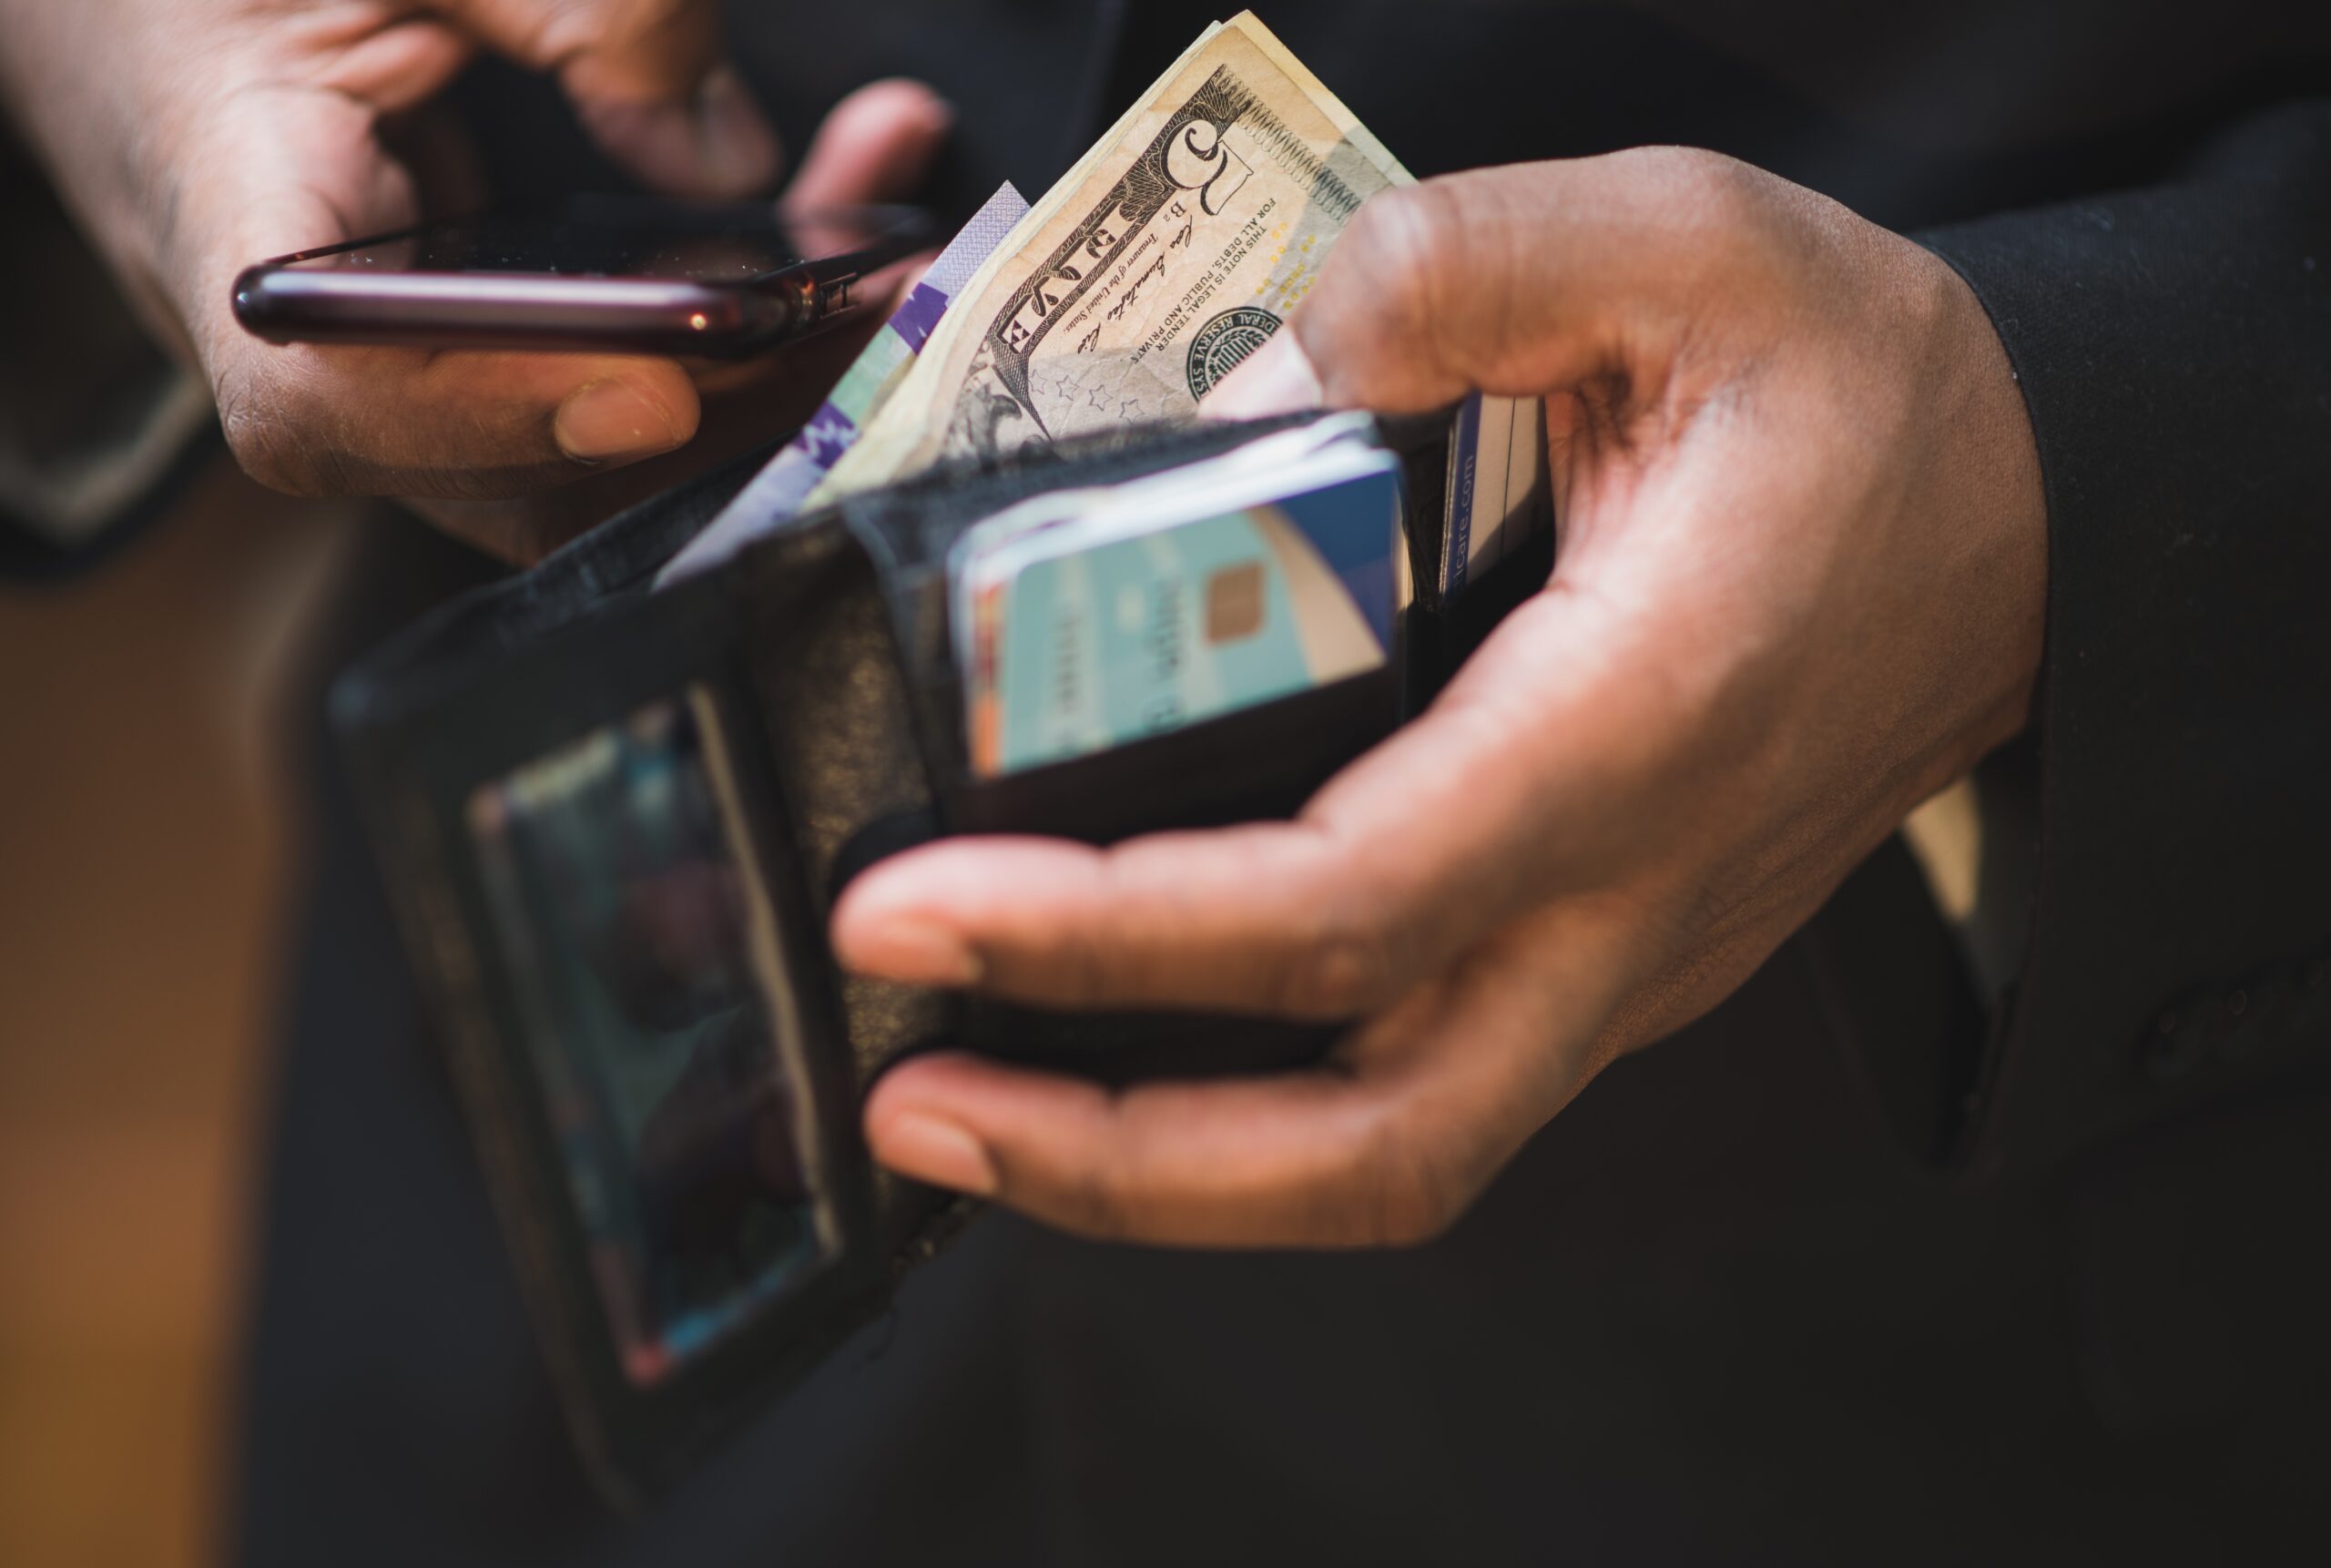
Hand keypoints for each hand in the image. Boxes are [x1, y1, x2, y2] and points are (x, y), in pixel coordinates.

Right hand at [0, 0, 947, 552]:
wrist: (130, 12)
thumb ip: (555, 4)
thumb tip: (724, 148)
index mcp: (220, 227)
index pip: (327, 404)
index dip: (492, 416)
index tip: (655, 386)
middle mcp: (311, 358)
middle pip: (519, 467)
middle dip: (729, 404)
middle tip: (888, 305)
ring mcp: (396, 391)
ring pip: (592, 459)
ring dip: (770, 376)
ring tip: (903, 269)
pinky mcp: (468, 383)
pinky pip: (610, 401)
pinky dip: (736, 342)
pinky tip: (836, 241)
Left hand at [830, 150, 2047, 1246]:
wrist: (2030, 522)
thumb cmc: (1872, 394)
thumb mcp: (1696, 243)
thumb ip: (1475, 261)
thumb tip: (1283, 347)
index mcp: (1639, 726)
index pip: (1346, 905)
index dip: (1110, 934)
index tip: (915, 908)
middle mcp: (1634, 897)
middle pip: (1373, 1143)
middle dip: (1118, 1161)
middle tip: (908, 1100)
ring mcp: (1631, 962)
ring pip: (1396, 1157)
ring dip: (1168, 1177)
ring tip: (968, 1109)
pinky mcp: (1614, 967)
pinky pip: (1422, 1093)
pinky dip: (1253, 1112)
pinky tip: (1121, 1043)